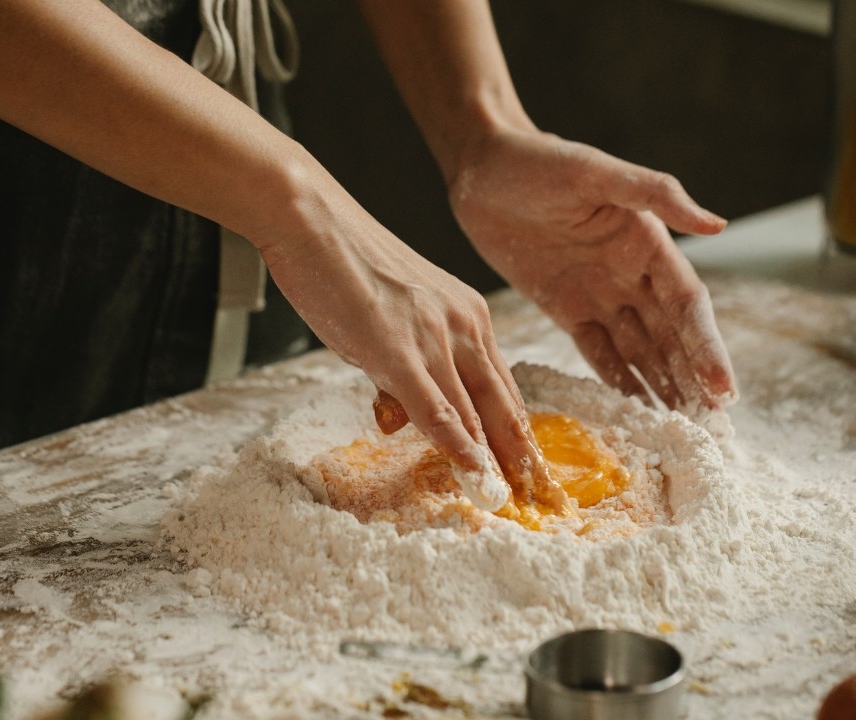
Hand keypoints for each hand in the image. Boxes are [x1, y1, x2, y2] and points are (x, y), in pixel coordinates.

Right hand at [259, 192, 553, 511]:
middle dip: (524, 457)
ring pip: (476, 414)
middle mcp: (464, 325)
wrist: (312, 219)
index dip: (517, 433)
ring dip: (496, 464)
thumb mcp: (391, 316)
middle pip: (505, 405)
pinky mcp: (400, 351)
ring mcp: (435, 338)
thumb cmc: (344, 262)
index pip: (504, 387)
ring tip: (513, 502)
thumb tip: (400, 413)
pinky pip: (438, 411)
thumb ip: (402, 365)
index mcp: (468, 314)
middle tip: (544, 499)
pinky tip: (475, 477)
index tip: (530, 470)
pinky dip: (459, 449)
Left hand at [448, 125, 737, 409]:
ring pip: (640, 350)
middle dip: (694, 380)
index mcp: (649, 242)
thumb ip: (654, 194)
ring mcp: (600, 293)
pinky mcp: (565, 308)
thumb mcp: (594, 171)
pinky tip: (636, 412)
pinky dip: (619, 381)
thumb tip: (717, 225)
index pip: (688, 306)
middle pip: (672, 337)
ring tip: (683, 431)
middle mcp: (632, 273)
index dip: (707, 348)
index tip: (723, 390)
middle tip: (714, 430)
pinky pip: (598, 352)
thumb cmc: (538, 160)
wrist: (480, 168)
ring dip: (664, 387)